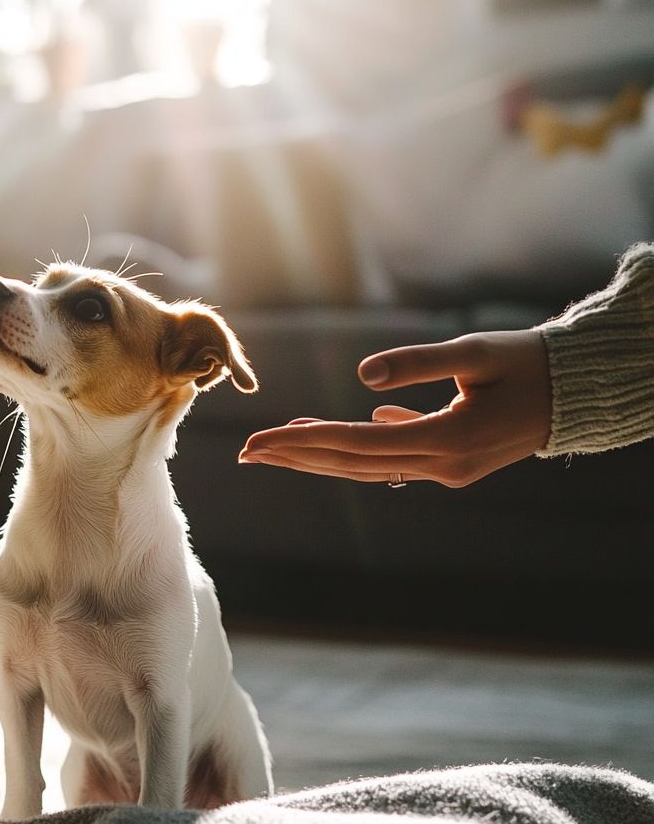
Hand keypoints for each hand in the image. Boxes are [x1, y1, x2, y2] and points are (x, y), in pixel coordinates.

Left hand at [238, 330, 552, 487]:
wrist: (577, 392)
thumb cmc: (529, 364)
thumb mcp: (476, 353)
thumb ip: (420, 362)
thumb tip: (363, 378)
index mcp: (447, 441)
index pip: (355, 444)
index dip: (302, 442)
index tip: (259, 440)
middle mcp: (443, 466)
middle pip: (352, 464)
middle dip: (296, 457)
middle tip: (247, 451)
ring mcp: (448, 471)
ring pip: (368, 467)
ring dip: (321, 456)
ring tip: (276, 445)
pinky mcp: (453, 464)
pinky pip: (393, 460)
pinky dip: (358, 448)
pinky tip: (331, 435)